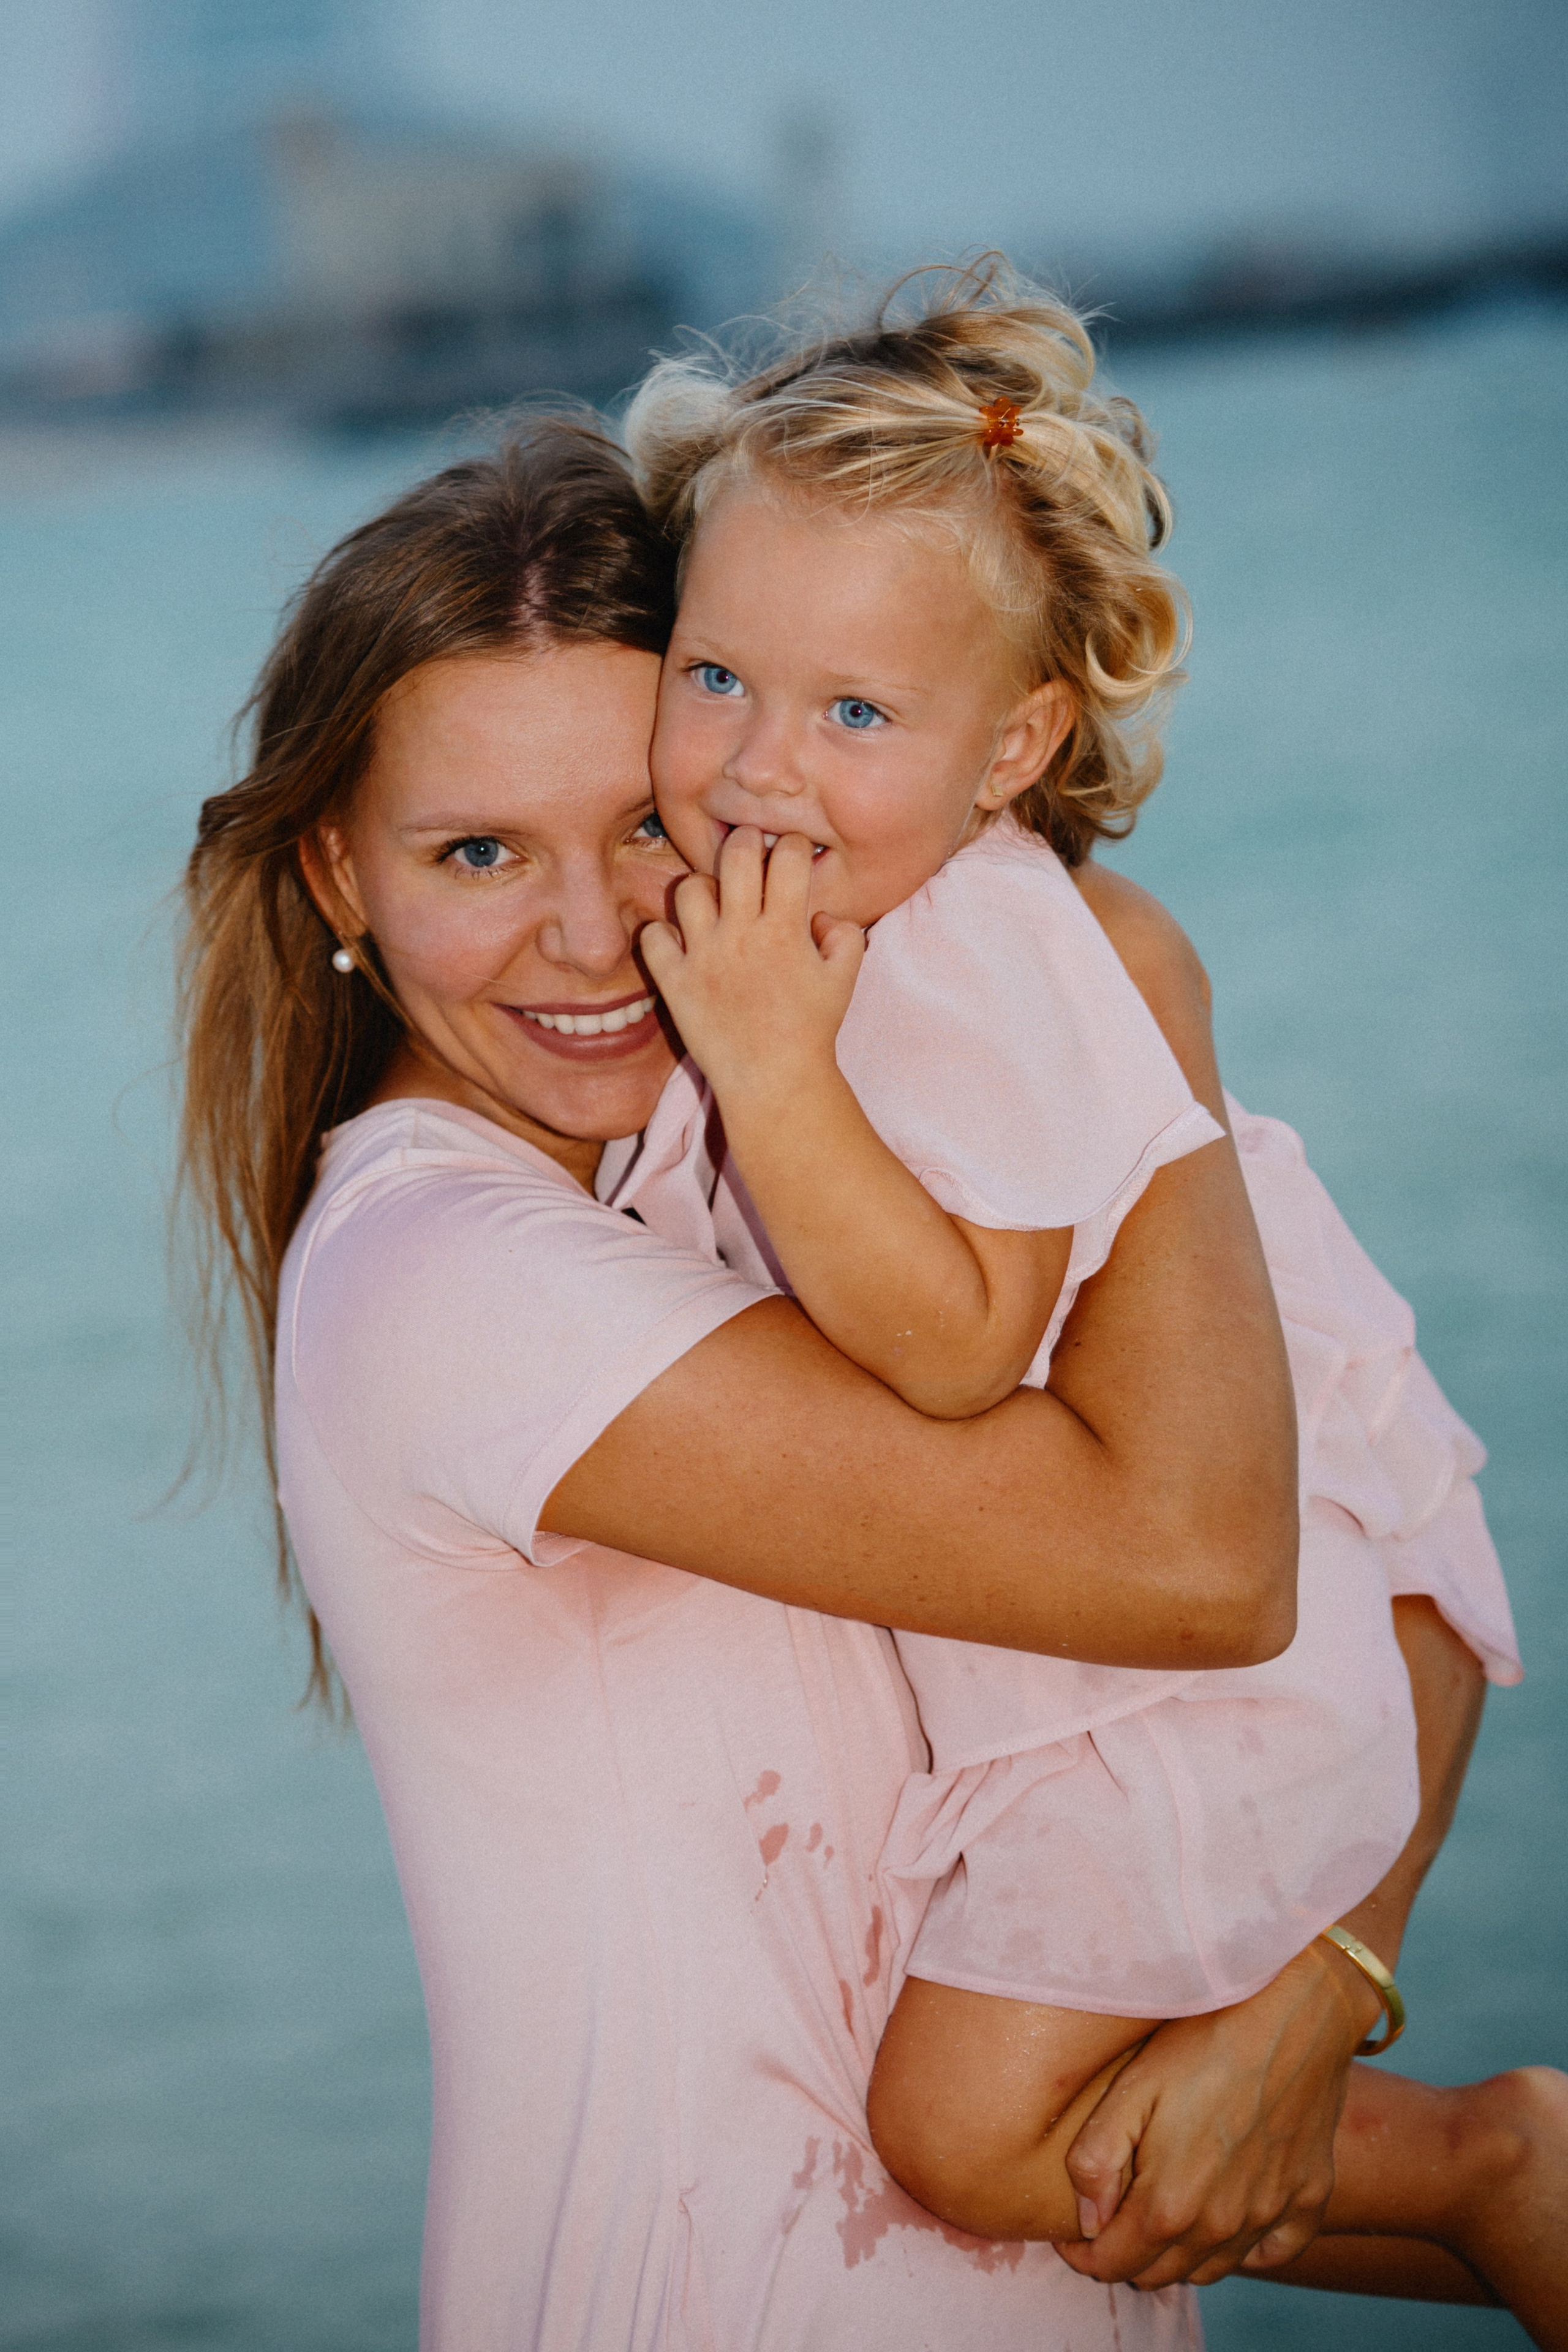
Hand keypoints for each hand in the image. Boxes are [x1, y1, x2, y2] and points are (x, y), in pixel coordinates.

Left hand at [639, 827, 864, 1112]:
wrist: (774, 1082)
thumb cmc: (811, 1031)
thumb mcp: (845, 979)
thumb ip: (843, 933)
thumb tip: (819, 912)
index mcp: (785, 930)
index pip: (789, 856)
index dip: (794, 847)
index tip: (792, 858)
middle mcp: (742, 935)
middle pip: (736, 855)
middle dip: (746, 841)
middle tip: (749, 853)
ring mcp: (704, 957)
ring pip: (689, 888)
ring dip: (703, 888)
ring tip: (714, 905)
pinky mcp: (675, 982)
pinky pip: (654, 936)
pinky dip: (664, 934)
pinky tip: (682, 943)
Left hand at [1059, 1938, 1381, 2288]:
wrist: (1294, 2012)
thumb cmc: (1204, 2040)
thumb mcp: (1131, 2086)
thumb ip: (1097, 2158)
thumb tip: (1087, 2218)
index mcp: (1172, 2203)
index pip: (1114, 2263)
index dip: (1084, 2255)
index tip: (1071, 2235)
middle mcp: (1224, 2226)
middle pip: (1161, 2274)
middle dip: (1126, 2257)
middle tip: (1109, 2222)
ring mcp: (1270, 2214)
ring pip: (1211, 2269)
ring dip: (1178, 2256)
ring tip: (1158, 2219)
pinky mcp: (1310, 2198)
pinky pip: (1272, 2252)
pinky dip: (1243, 2250)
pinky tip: (1226, 2221)